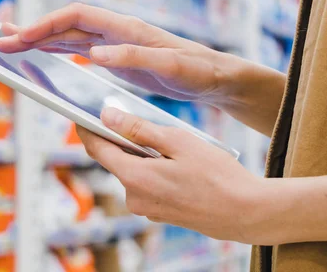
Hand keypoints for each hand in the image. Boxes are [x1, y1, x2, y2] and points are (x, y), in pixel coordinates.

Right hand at [0, 3, 235, 102]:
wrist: (214, 77)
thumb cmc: (198, 69)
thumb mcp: (171, 66)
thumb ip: (135, 56)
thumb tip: (95, 53)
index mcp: (126, 28)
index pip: (76, 17)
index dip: (45, 25)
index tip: (19, 36)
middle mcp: (117, 31)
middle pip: (66, 25)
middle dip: (33, 32)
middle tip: (0, 41)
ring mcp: (116, 43)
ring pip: (70, 36)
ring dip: (41, 40)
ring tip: (13, 45)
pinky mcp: (118, 57)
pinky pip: (81, 50)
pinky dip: (59, 50)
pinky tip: (45, 55)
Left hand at [76, 107, 264, 242]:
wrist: (245, 212)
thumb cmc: (216, 175)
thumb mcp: (178, 141)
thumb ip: (139, 129)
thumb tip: (107, 116)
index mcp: (135, 177)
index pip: (97, 149)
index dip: (87, 129)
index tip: (81, 113)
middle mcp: (134, 197)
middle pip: (116, 159)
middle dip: (124, 139)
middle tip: (141, 119)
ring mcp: (147, 208)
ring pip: (134, 171)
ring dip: (144, 154)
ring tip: (171, 143)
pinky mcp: (159, 212)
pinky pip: (148, 184)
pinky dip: (154, 169)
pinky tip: (177, 162)